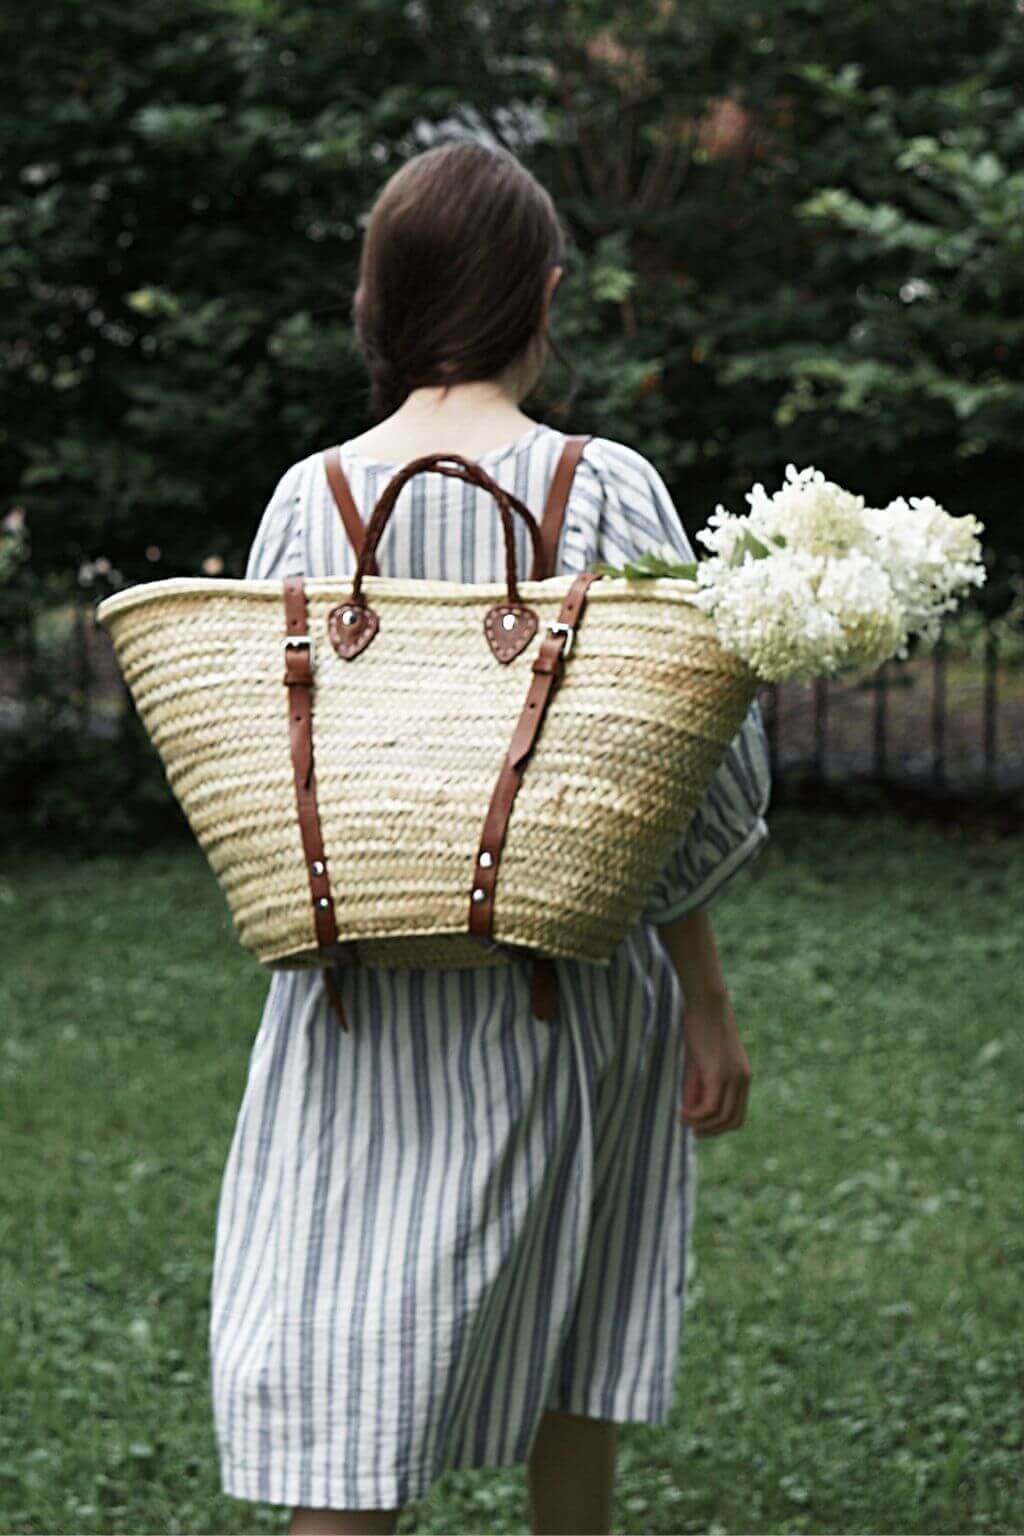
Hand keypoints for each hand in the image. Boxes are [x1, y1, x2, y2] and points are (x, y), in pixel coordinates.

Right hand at [679, 989, 750, 1136]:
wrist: (706, 1003)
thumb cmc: (702, 1025)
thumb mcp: (702, 1059)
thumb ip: (699, 1084)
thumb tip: (691, 1108)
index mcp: (742, 1077)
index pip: (738, 1115)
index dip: (719, 1127)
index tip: (701, 1127)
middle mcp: (742, 1080)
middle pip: (732, 1121)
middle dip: (711, 1131)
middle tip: (692, 1130)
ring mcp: (732, 1078)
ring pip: (720, 1117)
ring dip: (700, 1125)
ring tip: (683, 1119)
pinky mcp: (718, 1074)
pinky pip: (709, 1107)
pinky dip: (695, 1115)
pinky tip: (682, 1112)